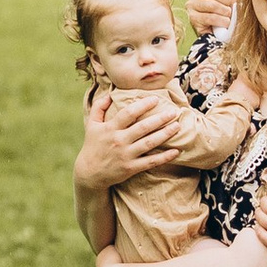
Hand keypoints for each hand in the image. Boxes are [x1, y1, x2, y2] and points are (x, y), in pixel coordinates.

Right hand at [75, 88, 189, 184]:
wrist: (89, 173)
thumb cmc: (92, 146)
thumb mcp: (91, 124)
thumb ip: (99, 107)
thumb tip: (110, 94)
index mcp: (110, 128)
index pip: (129, 113)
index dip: (143, 105)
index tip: (156, 99)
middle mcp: (119, 140)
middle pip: (143, 127)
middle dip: (160, 118)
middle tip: (174, 112)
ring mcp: (126, 155)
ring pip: (149, 143)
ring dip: (165, 134)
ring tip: (177, 126)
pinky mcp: (131, 168)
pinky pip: (151, 162)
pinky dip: (164, 157)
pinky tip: (176, 151)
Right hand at [187, 0, 236, 36]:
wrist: (228, 32)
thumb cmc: (230, 9)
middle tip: (230, 3)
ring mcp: (191, 5)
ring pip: (210, 4)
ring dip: (225, 11)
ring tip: (228, 14)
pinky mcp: (192, 18)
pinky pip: (209, 16)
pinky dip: (221, 20)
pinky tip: (224, 23)